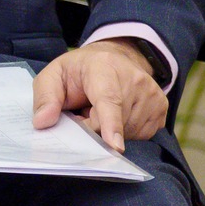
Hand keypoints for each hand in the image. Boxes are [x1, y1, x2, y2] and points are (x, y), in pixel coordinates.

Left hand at [32, 39, 165, 152]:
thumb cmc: (79, 71)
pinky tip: (117, 114)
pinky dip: (125, 131)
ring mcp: (153, 95)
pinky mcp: (162, 109)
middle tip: (84, 110)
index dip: (110, 124)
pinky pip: (141, 135)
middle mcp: (135, 80)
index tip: (114, 146)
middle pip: (114, 123)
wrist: (113, 59)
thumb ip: (45, 97)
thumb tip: (42, 123)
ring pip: (128, 133)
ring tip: (100, 109)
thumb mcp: (53, 76)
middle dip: (93, 126)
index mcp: (103, 68)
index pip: (109, 101)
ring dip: (109, 129)